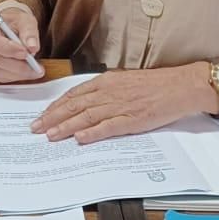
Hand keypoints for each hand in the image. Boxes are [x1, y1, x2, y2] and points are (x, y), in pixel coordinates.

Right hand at [0, 5, 43, 82]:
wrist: (7, 26)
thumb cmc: (14, 22)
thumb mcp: (24, 20)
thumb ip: (29, 31)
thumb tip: (32, 46)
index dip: (10, 50)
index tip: (26, 53)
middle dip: (20, 66)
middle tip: (37, 67)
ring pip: (0, 72)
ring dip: (19, 74)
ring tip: (35, 71)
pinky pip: (1, 78)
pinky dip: (15, 77)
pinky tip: (26, 73)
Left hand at [31, 65, 216, 144]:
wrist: (182, 86)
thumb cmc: (156, 84)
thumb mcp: (125, 81)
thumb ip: (106, 91)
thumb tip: (85, 103)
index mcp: (107, 82)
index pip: (74, 94)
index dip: (55, 106)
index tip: (42, 116)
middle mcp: (110, 92)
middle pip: (75, 105)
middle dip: (53, 118)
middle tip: (36, 128)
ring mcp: (121, 106)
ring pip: (87, 116)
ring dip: (66, 126)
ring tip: (50, 136)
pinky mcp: (134, 119)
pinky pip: (109, 126)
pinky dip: (93, 132)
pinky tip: (80, 138)